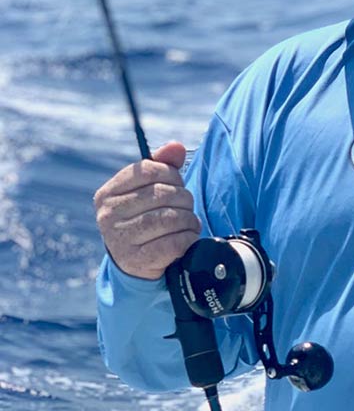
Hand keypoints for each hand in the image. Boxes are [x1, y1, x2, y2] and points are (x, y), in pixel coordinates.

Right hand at [93, 141, 200, 279]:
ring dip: (189, 220)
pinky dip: (189, 238)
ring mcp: (121, 239)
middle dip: (185, 199)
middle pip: (164, 194)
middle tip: (186, 208)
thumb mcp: (147, 191)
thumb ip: (163, 165)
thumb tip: (176, 146)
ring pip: (173, 218)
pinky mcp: (138, 261)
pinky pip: (176, 242)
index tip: (176, 185)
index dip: (172, 175)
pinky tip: (187, 238)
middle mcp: (108, 215)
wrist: (135, 263)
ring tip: (188, 224)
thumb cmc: (145, 217)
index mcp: (107, 194)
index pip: (149, 170)